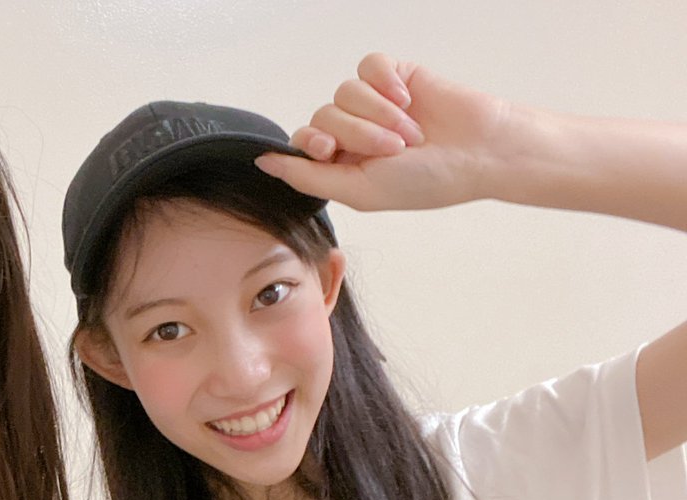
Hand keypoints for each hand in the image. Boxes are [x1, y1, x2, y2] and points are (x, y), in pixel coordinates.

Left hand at [256, 54, 512, 210]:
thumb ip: (307, 178)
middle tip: (393, 149)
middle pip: (323, 116)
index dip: (313, 143)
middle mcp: (353, 131)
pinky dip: (385, 81)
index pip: (303, 141)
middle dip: (356, 133)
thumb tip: (263, 163)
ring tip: (409, 132)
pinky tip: (407, 98)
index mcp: (342, 163)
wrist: (478, 152)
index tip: (333, 151)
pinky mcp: (395, 75)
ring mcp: (373, 102)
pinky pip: (368, 66)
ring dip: (377, 113)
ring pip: (344, 92)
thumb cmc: (426, 181)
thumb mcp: (359, 190)